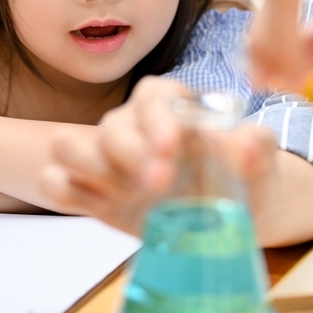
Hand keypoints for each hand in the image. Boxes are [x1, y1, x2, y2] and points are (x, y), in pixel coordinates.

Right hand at [38, 76, 278, 235]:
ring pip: (66, 145)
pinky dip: (66, 191)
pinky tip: (101, 205)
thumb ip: (256, 146)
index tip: (171, 148)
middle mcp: (133, 124)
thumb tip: (243, 145)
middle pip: (109, 126)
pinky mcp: (91, 191)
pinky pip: (53, 180)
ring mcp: (107, 158)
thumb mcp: (260, 161)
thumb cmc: (242, 177)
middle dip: (130, 156)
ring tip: (130, 195)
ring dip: (93, 170)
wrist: (227, 216)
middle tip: (161, 185)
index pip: (153, 97)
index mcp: (172, 106)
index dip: (157, 120)